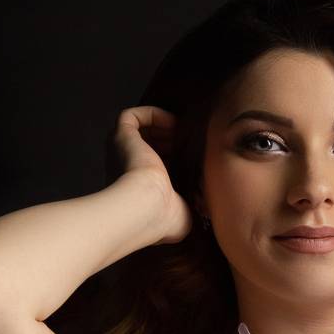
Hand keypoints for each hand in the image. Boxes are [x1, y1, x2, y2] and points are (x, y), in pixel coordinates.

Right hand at [104, 105, 193, 244]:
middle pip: (152, 145)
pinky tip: (172, 122)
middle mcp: (128, 168)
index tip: (197, 156)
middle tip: (193, 142)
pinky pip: (132, 116)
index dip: (179, 156)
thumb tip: (212, 195)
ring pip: (143, 130)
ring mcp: (122, 151)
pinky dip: (153, 114)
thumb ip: (197, 200)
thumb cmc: (164, 218)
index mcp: (140, 187)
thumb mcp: (187, 210)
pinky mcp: (120, 135)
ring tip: (186, 131)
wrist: (146, 208)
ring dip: (165, 127)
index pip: (160, 165)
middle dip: (174, 140)